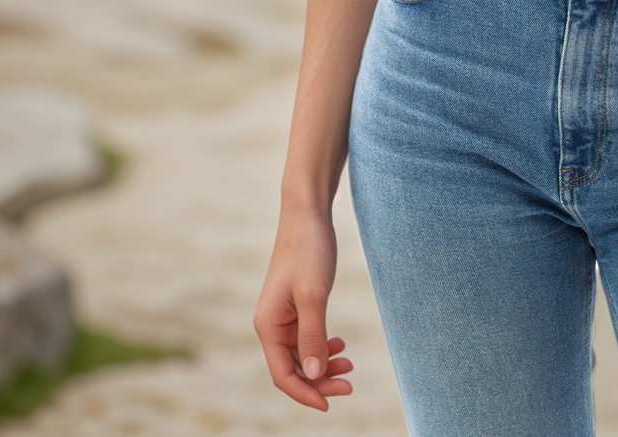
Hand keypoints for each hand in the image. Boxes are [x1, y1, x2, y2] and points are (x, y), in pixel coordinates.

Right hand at [254, 206, 353, 408]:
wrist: (308, 215)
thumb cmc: (309, 251)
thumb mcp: (314, 295)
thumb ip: (313, 336)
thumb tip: (314, 376)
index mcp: (268, 326)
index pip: (283, 375)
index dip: (307, 393)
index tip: (333, 402)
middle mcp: (271, 325)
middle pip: (293, 368)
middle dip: (320, 380)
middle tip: (350, 382)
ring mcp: (283, 316)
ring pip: (302, 355)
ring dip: (323, 365)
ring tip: (350, 363)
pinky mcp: (296, 306)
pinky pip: (306, 338)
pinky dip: (323, 346)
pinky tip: (339, 344)